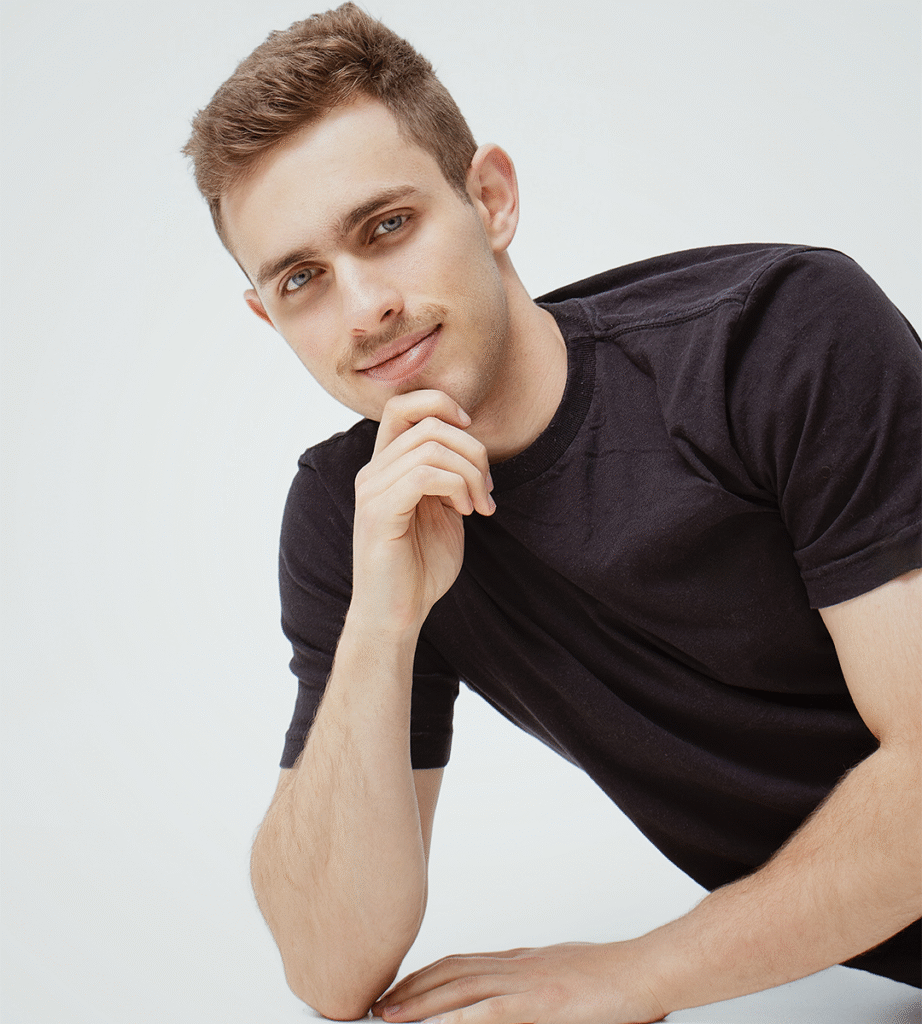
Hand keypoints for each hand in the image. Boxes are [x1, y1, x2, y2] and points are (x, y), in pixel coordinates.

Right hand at [350, 390, 494, 633]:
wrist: (396, 616)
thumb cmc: (421, 568)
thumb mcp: (443, 511)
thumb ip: (450, 477)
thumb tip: (472, 449)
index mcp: (386, 467)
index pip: (402, 405)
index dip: (441, 404)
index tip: (472, 435)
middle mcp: (373, 472)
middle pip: (428, 423)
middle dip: (473, 450)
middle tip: (489, 489)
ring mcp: (372, 491)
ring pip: (431, 447)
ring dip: (471, 473)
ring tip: (480, 505)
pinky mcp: (379, 513)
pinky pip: (423, 475)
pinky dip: (456, 487)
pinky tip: (466, 512)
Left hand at [371, 941, 666, 1023]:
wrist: (646, 969)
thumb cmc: (612, 977)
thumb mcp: (561, 975)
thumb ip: (530, 982)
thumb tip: (505, 991)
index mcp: (521, 961)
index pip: (461, 962)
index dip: (425, 974)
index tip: (399, 987)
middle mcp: (517, 965)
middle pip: (451, 971)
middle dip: (411, 988)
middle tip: (379, 1004)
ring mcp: (528, 981)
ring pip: (461, 987)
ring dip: (421, 1002)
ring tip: (391, 1016)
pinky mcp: (543, 1002)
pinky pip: (493, 1010)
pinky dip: (461, 1017)